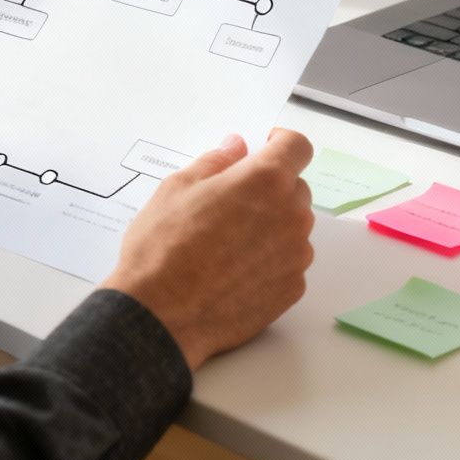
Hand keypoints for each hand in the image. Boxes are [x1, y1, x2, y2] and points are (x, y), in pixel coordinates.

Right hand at [100, 128, 315, 370]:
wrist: (162, 316)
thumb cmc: (163, 248)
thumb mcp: (177, 188)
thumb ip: (216, 162)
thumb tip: (236, 147)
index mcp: (265, 181)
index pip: (297, 146)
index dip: (281, 144)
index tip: (264, 149)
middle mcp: (291, 215)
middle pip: (295, 188)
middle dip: (270, 188)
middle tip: (231, 204)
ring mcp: (296, 254)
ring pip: (293, 226)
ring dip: (271, 225)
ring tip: (228, 243)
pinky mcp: (292, 288)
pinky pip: (288, 261)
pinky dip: (270, 260)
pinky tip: (234, 271)